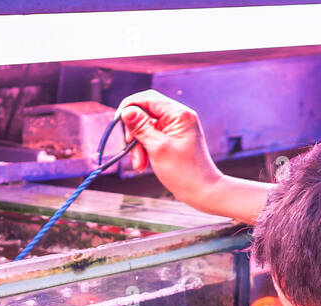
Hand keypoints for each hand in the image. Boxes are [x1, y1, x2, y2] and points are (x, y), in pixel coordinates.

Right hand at [114, 90, 221, 206]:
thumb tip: (126, 110)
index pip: (148, 98)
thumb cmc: (185, 173)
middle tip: (129, 149)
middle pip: (145, 113)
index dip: (130, 106)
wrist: (203, 192)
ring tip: (140, 164)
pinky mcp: (173, 139)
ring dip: (138, 144)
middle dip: (134, 131)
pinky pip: (153, 137)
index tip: (117, 120)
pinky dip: (145, 149)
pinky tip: (144, 163)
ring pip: (146, 127)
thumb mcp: (158, 148)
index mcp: (179, 114)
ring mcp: (176, 128)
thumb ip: (141, 127)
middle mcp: (179, 117)